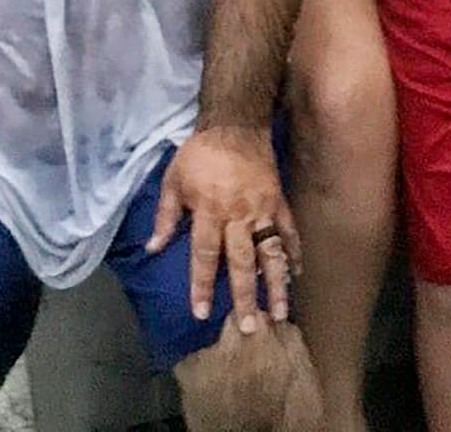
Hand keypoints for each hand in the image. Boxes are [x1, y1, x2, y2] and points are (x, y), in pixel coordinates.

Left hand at [145, 125, 299, 333]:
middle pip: (241, 262)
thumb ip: (166, 216)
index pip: (205, 255)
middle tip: (250, 327)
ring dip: (276, 284)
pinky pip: (288, 231)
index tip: (201, 312)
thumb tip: (153, 248)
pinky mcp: (278, 201)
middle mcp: (238, 215)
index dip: (201, 284)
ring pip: (270, 252)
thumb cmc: (200, 153)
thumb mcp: (174, 179)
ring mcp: (262, 209)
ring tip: (280, 313)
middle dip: (244, 296)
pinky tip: (297, 274)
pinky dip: (294, 252)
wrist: (235, 123)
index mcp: (210, 210)